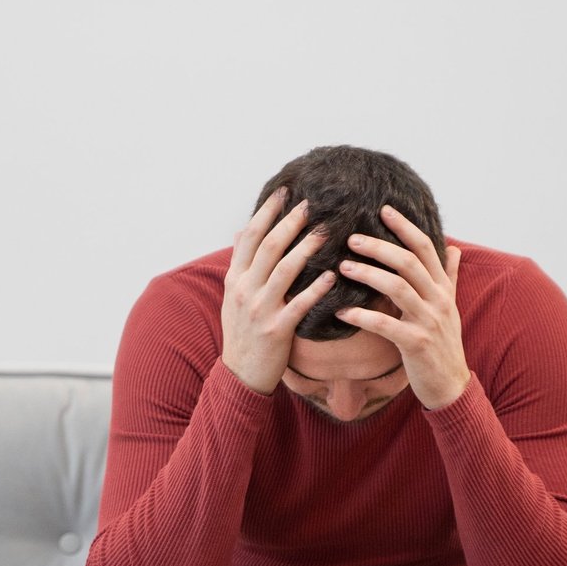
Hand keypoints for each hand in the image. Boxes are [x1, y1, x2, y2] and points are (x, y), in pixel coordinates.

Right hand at [220, 187, 336, 394]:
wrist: (240, 374)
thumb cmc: (242, 332)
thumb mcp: (233, 295)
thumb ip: (240, 263)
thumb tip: (243, 230)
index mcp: (235, 278)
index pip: (250, 237)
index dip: (267, 212)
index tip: (284, 192)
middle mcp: (245, 289)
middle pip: (270, 247)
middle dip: (291, 221)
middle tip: (311, 203)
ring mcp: (260, 309)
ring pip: (285, 270)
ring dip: (307, 247)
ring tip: (327, 231)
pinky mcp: (277, 330)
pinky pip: (300, 304)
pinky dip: (317, 288)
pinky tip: (333, 275)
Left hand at [334, 205, 471, 409]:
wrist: (451, 385)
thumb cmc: (443, 344)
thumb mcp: (450, 307)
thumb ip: (449, 277)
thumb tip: (454, 248)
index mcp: (443, 288)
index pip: (424, 248)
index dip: (405, 226)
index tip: (383, 209)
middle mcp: (438, 300)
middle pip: (408, 262)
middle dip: (379, 247)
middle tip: (351, 238)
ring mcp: (429, 321)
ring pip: (398, 288)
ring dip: (368, 274)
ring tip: (342, 267)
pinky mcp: (416, 344)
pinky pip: (386, 325)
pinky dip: (363, 316)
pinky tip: (342, 312)